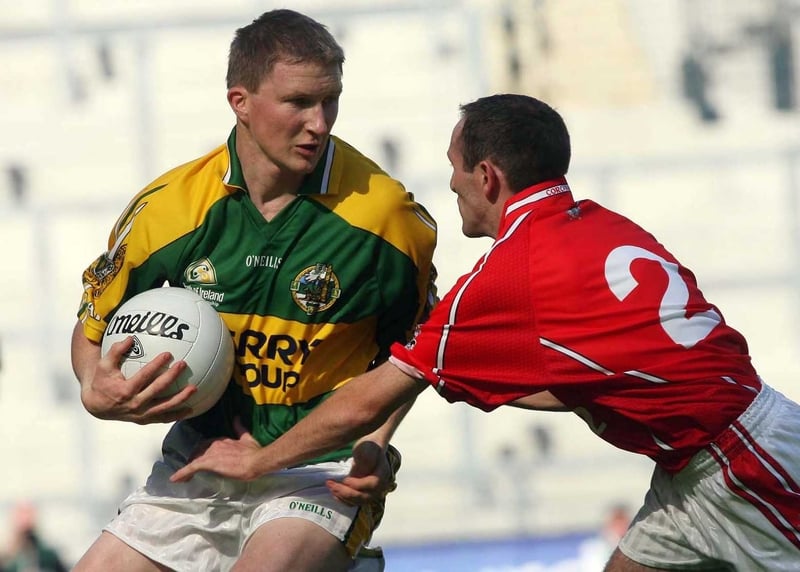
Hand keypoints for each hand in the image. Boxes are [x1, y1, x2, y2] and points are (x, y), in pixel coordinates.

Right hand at [81, 335, 195, 423]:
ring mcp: (141, 414)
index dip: (156, 365)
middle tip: (183, 364)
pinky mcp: (145, 420)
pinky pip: (164, 418)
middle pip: (157, 390)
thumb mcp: (104, 366)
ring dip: (181, 398)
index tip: (168, 354)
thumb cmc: (103, 382)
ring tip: (194, 388)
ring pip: (164, 407)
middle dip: (171, 376)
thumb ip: (115, 351)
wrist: (97, 406)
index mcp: (125, 390)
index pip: (144, 376)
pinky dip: (177, 414)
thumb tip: (130, 338)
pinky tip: (191, 409)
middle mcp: (134, 404)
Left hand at [170, 418, 262, 481]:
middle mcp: (214, 444)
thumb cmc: (254, 452)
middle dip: (194, 458)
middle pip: (199, 451)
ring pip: (194, 459)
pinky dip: (182, 472)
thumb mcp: (247, 438)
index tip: (201, 458)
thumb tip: (236, 417)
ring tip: (181, 477)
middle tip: (190, 469)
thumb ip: (240, 428)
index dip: (203, 451)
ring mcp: (211, 454)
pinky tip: (175, 479)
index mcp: (223, 439)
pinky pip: (191, 467)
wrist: (257, 461)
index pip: (208, 444)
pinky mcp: (208, 463)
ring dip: (187, 468)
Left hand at [326, 441, 397, 505]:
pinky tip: (334, 492)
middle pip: (365, 496)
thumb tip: (358, 473)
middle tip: (330, 484)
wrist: (370, 450)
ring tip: (330, 486)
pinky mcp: (363, 494)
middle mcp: (380, 486)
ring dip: (343, 496)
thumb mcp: (367, 447)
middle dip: (346, 492)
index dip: (359, 484)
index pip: (373, 484)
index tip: (345, 479)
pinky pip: (354, 502)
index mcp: (383, 473)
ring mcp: (372, 492)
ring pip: (358, 501)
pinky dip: (343, 499)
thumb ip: (365, 457)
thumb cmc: (369, 447)